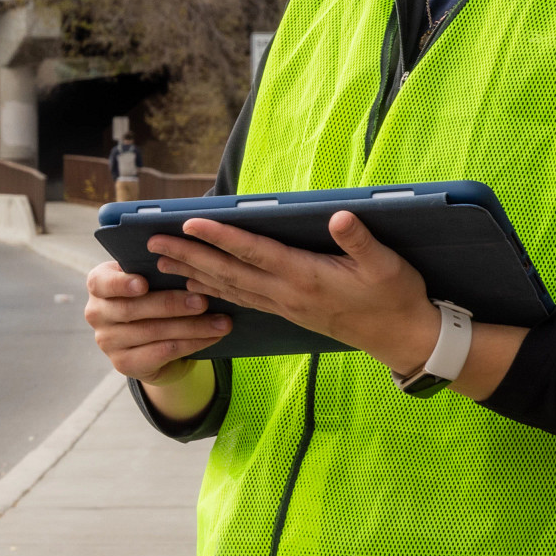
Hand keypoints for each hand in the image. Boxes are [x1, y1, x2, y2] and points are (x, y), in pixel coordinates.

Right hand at [83, 260, 228, 383]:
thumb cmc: (153, 296)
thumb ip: (158, 270)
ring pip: (153, 332)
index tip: (143, 283)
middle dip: (171, 305)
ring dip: (191, 327)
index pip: (102, 282)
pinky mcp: (124, 363)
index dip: (121, 283)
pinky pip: (162, 353)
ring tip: (221, 322)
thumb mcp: (150, 280)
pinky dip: (191, 344)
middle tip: (203, 301)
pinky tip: (212, 337)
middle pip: (133, 309)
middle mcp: (96, 313)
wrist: (153, 339)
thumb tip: (191, 261)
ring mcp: (107, 342)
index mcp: (99, 284)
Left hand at [149, 210, 440, 373]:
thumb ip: (359, 241)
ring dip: (194, 273)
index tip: (189, 223)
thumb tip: (340, 217)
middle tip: (153, 242)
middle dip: (189, 255)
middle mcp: (286, 293)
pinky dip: (214, 290)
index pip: (253, 253)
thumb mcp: (386, 264)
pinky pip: (241, 299)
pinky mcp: (286, 312)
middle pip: (228, 272)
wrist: (402, 338)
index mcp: (305, 277)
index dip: (220, 237)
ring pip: (229, 287)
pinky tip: (197, 285)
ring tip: (162, 262)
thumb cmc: (395, 296)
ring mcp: (284, 305)